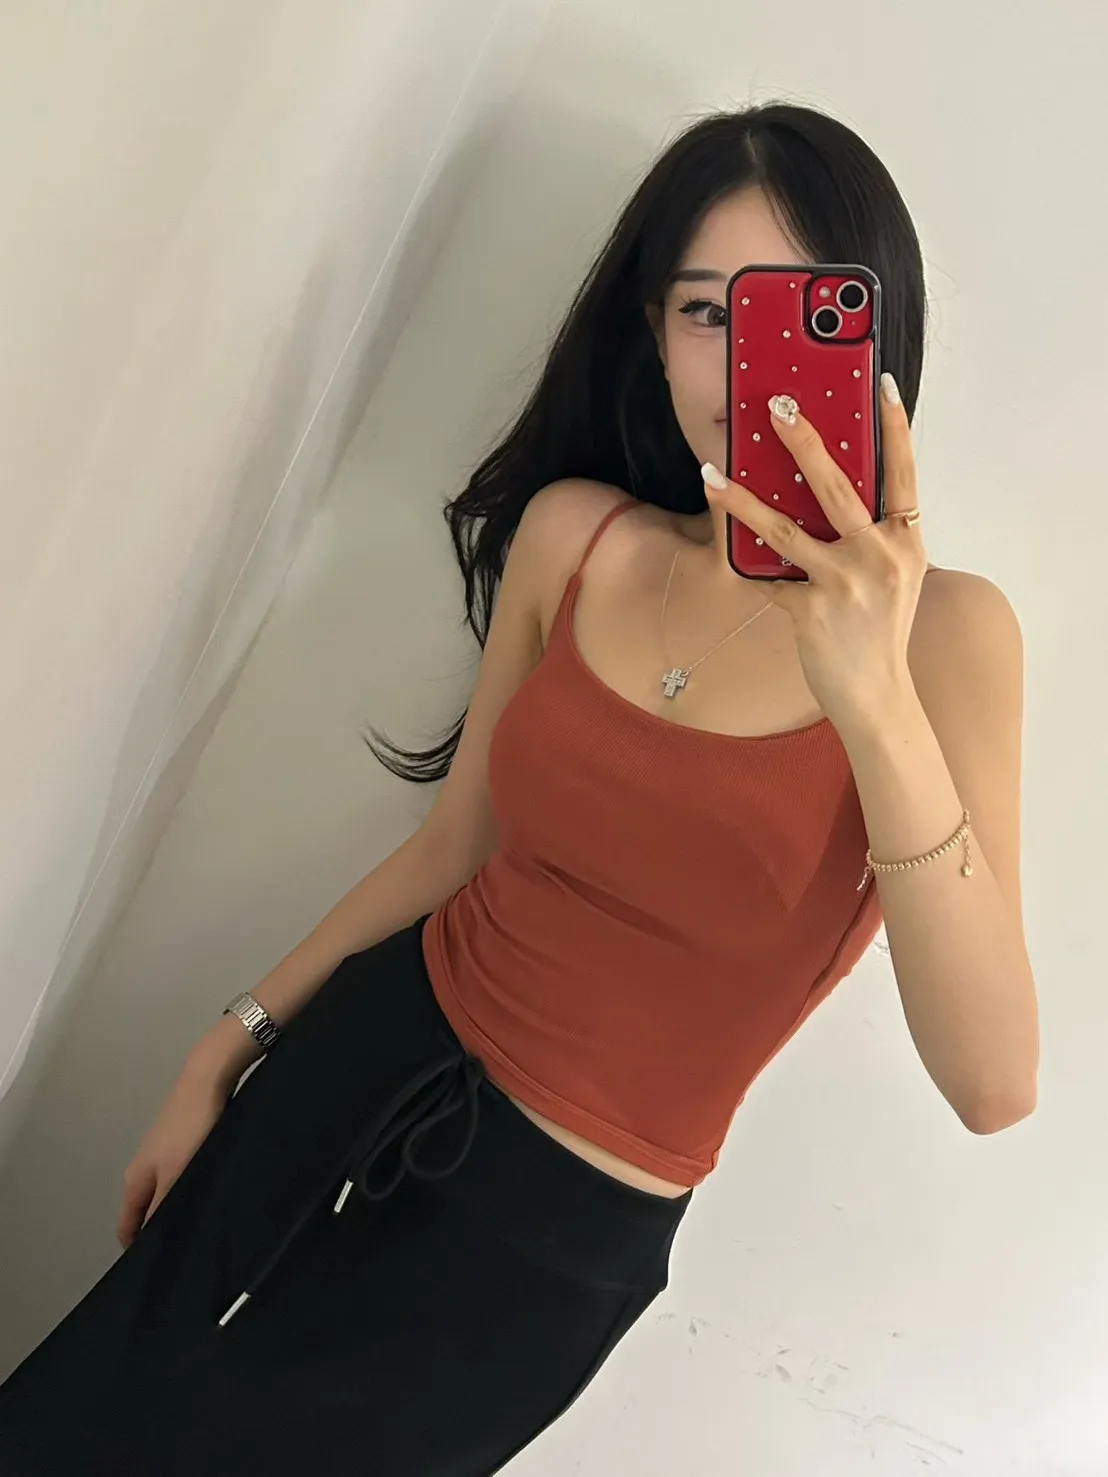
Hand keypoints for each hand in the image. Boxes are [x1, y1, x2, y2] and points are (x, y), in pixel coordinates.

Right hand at [117, 1069, 231, 1247]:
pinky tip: (210, 1198)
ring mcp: (163, 1157)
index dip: (137, 1249)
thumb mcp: (176, 1174)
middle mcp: (144, 1171)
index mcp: (135, 1181)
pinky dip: (189, 1192)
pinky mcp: (184, 1146)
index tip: (156, 1269)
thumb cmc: (190, 1128)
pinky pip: (181, 1180)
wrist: (207, 1081)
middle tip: (186, 1251)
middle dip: (160, 1231)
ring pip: (165, 1196)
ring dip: (177, 1211)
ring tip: (200, 1228)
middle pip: (145, 1213)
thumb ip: (163, 1207)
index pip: (127, 1227)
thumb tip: (153, 1242)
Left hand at [701, 373, 927, 730]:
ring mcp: (844, 584)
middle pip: (835, 486)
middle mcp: (879, 557)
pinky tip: (720, 535)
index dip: (894, 426)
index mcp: (906, 542)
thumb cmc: (878, 629)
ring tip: (712, 472)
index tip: (879, 383)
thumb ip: (869, 534)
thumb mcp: (890, 575)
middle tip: (776, 405)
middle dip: (803, 439)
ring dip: (742, 498)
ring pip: (784, 528)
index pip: (903, 472)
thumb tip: (818, 486)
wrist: (877, 694)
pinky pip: (767, 576)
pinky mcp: (811, 610)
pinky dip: (743, 559)